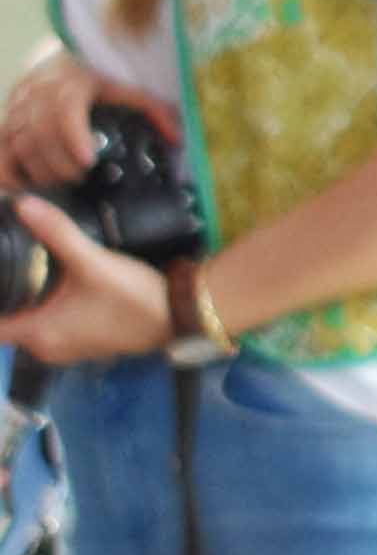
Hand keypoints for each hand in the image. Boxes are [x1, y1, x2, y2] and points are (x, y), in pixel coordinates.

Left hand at [0, 205, 167, 370]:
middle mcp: (47, 349)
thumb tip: (22, 205)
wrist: (182, 315)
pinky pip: (52, 329)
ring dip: (28, 306)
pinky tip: (58, 288)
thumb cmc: (134, 297)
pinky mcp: (86, 344)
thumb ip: (56, 233)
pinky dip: (47, 311)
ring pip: (31, 327)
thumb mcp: (93, 262)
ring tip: (30, 273)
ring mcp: (68, 349)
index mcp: (39, 334)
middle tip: (10, 266)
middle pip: (9, 325)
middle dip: (7, 300)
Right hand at [2, 50, 166, 186]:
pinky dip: (8, 168)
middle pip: (40, 134)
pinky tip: (21, 186)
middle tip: (80, 179)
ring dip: (38, 169)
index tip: (88, 160)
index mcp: (69, 82)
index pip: (66, 109)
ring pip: (19, 142)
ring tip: (61, 184)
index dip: (74, 136)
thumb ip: (154, 110)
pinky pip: (0, 146)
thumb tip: (177, 138)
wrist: (65, 54)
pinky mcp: (7, 116)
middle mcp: (37, 93)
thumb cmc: (100, 74)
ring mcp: (17, 105)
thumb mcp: (129, 86)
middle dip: (60, 163)